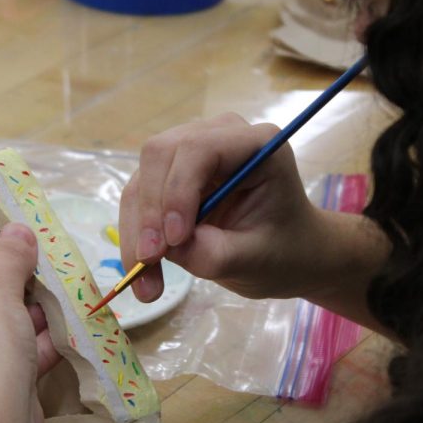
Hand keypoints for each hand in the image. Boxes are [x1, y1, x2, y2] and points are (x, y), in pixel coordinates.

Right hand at [119, 113, 325, 302]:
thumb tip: (163, 249)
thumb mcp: (255, 259)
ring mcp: (190, 153)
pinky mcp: (170, 176)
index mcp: (255, 144)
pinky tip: (144, 272)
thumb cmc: (285, 250)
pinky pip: (139, 200)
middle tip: (149, 262)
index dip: (178, 191)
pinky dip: (135, 237)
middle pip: (159, 156)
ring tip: (146, 285)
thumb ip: (213, 253)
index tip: (175, 241)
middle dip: (149, 212)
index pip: (198, 149)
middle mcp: (218, 137)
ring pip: (141, 181)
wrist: (287, 254)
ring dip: (136, 232)